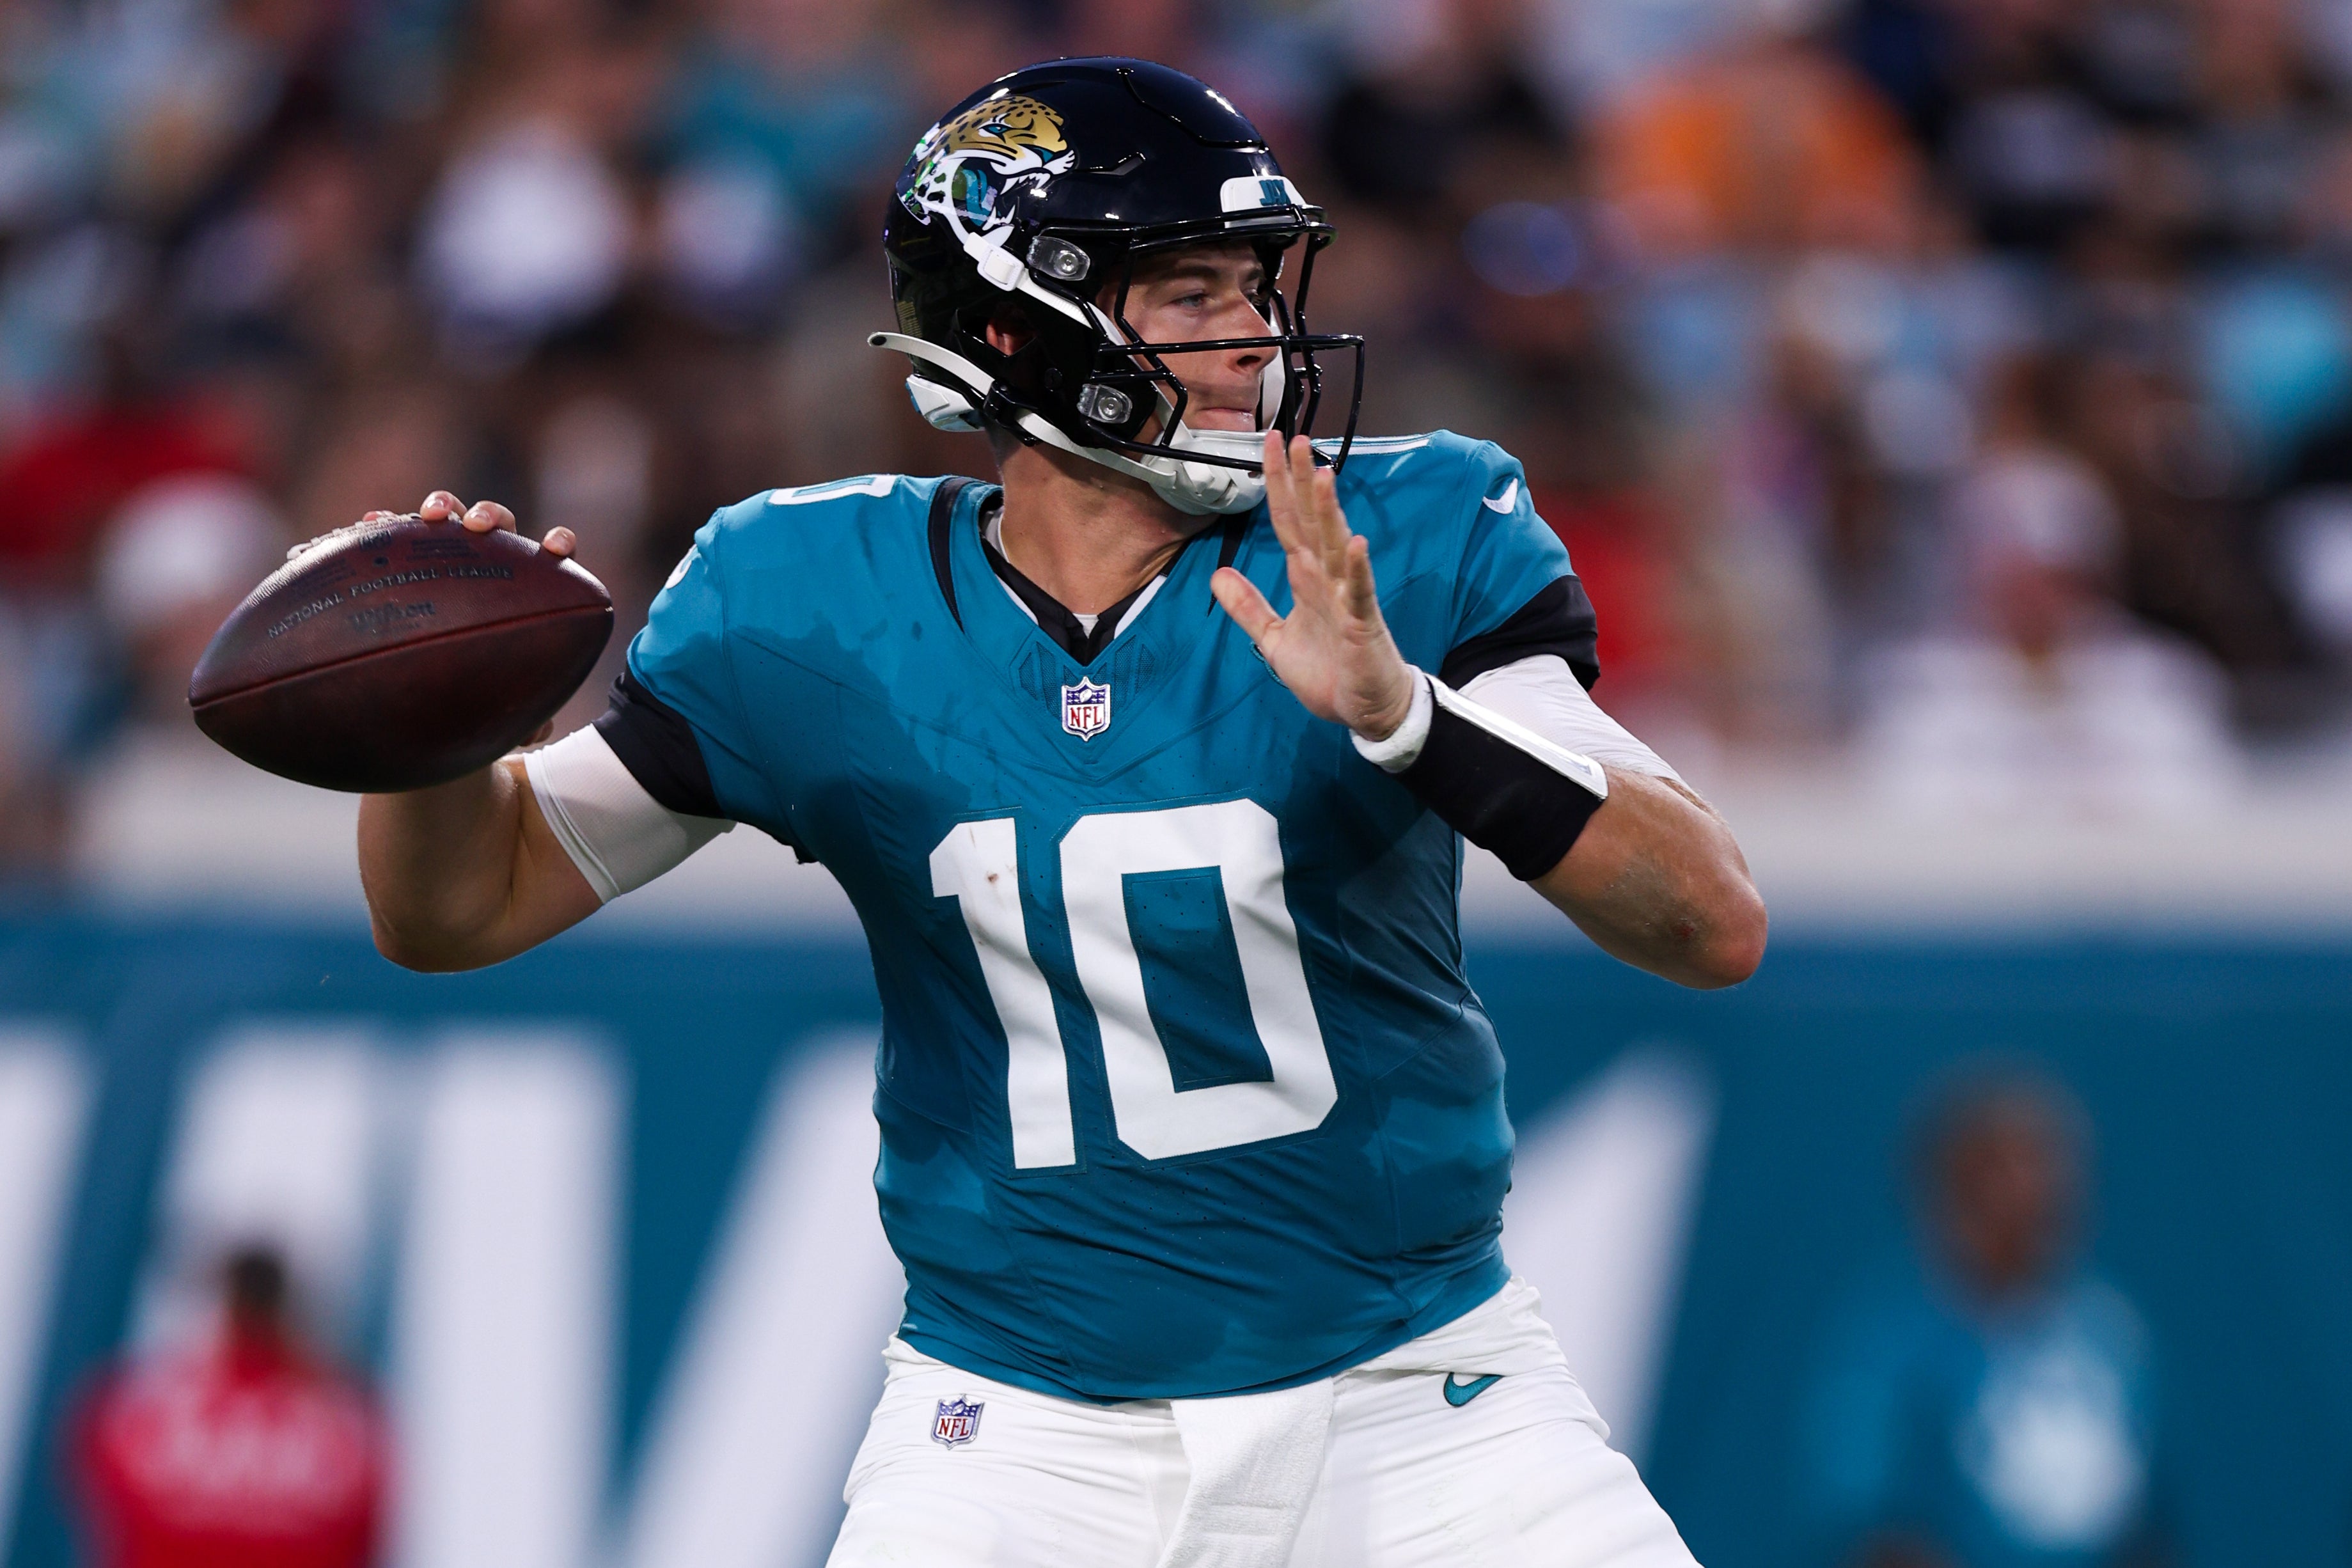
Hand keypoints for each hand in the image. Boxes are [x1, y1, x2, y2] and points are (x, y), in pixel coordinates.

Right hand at [374, 492, 576, 744]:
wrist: (424, 683)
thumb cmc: (475, 687)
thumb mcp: (498, 703)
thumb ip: (520, 715)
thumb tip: (539, 733)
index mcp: (521, 585)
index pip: (548, 556)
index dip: (557, 543)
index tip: (557, 550)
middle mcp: (485, 560)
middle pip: (496, 522)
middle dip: (490, 516)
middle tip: (477, 528)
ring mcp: (443, 552)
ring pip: (446, 516)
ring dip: (441, 507)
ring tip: (429, 518)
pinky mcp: (402, 555)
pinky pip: (389, 535)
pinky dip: (378, 529)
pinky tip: (362, 530)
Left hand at [1210, 433, 1417, 738]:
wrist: (1366, 710)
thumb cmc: (1330, 671)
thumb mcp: (1274, 639)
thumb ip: (1249, 606)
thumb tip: (1218, 574)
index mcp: (1306, 577)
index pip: (1288, 521)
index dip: (1278, 485)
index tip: (1269, 444)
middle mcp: (1327, 578)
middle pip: (1312, 521)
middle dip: (1302, 481)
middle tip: (1294, 438)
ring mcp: (1348, 597)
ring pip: (1336, 546)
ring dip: (1329, 512)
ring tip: (1321, 474)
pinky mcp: (1362, 624)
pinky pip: (1359, 592)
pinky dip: (1357, 569)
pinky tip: (1356, 543)